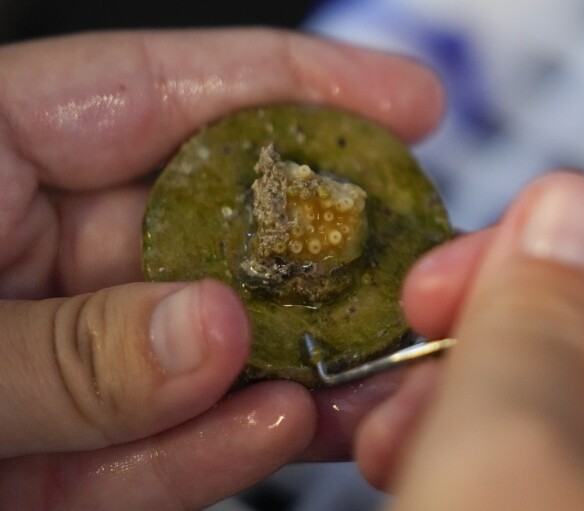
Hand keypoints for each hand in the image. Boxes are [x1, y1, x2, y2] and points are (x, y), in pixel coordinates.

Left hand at [0, 29, 442, 508]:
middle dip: (318, 257)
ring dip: (292, 367)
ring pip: (203, 343)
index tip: (414, 104)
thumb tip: (209, 333)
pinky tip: (278, 430)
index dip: (302, 86)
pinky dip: (213, 445)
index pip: (168, 90)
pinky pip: (152, 439)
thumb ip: (64, 348)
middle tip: (414, 276)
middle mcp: (33, 242)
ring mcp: (57, 347)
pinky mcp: (61, 444)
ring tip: (375, 377)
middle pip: (213, 227)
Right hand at [356, 172, 583, 509]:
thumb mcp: (504, 454)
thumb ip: (537, 316)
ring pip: (574, 394)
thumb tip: (565, 204)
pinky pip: (552, 456)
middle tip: (416, 346)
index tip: (476, 258)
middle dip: (501, 322)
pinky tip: (413, 462)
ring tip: (391, 432)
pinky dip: (478, 446)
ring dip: (470, 389)